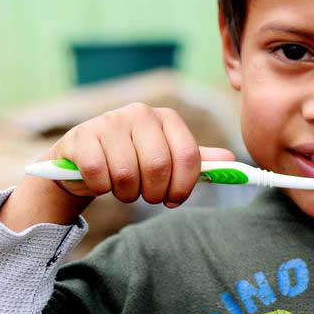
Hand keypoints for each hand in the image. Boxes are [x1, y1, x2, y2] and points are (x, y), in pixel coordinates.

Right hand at [0, 104, 233, 230]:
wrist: (82, 159)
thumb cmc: (132, 159)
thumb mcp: (165, 156)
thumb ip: (196, 159)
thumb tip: (230, 160)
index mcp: (167, 118)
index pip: (188, 155)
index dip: (184, 185)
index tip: (174, 200)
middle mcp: (140, 114)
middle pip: (159, 166)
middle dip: (154, 192)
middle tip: (146, 197)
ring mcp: (109, 121)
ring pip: (127, 174)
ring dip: (126, 193)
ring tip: (123, 188)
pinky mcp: (82, 137)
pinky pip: (99, 174)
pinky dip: (101, 187)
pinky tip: (100, 182)